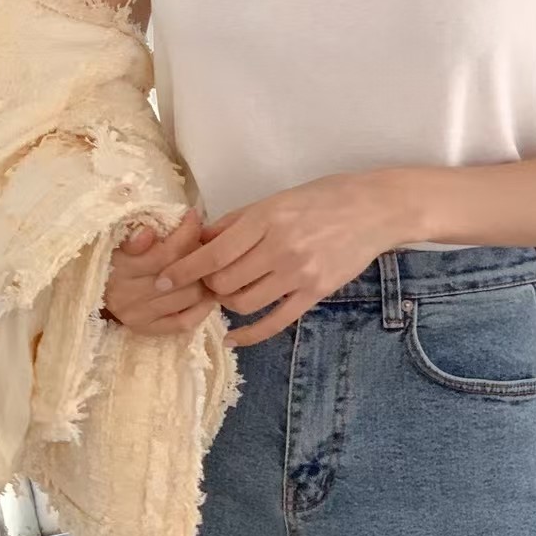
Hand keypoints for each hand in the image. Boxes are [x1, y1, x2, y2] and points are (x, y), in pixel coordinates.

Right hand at [104, 209, 219, 335]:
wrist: (94, 289)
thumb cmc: (113, 257)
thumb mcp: (117, 239)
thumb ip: (133, 236)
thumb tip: (149, 233)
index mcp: (120, 268)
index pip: (166, 253)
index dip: (187, 233)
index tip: (194, 219)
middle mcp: (128, 295)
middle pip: (182, 275)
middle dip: (198, 257)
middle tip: (201, 246)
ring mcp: (138, 315)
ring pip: (189, 297)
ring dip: (202, 280)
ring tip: (202, 268)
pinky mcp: (147, 330)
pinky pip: (185, 322)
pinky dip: (201, 308)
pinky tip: (205, 295)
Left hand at [152, 174, 400, 347]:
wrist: (374, 210)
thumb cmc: (323, 198)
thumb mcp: (276, 199)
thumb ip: (238, 222)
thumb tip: (200, 239)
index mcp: (265, 219)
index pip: (213, 254)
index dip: (183, 270)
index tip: (161, 280)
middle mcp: (280, 248)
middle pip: (224, 283)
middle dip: (207, 286)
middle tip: (205, 282)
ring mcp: (299, 274)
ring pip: (244, 303)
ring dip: (227, 303)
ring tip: (228, 294)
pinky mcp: (315, 293)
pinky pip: (275, 321)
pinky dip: (250, 334)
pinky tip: (234, 337)